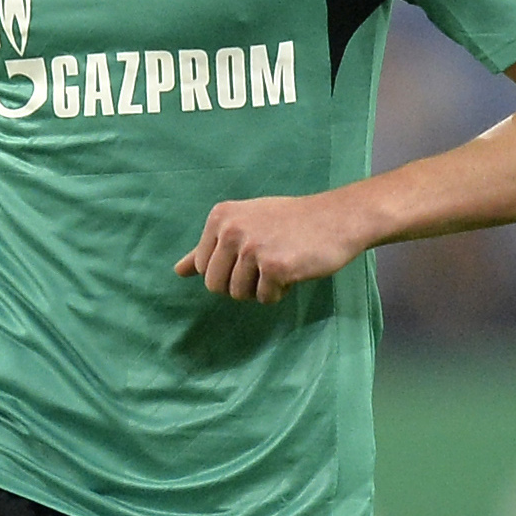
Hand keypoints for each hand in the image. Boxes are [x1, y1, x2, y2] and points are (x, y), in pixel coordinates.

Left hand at [175, 193, 367, 303]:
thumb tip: (178, 271)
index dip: (228, 271)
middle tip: (264, 265)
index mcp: (220, 217)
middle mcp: (231, 229)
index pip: (203, 268)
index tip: (251, 254)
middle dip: (240, 284)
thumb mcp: (244, 224)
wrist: (337, 217)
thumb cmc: (289, 222)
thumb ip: (209, 248)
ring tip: (279, 264)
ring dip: (260, 288)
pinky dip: (280, 292)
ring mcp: (252, 247)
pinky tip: (293, 269)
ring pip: (238, 295)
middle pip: (215, 285)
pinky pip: (264, 298)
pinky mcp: (274, 266)